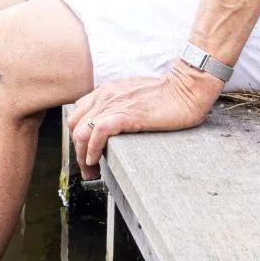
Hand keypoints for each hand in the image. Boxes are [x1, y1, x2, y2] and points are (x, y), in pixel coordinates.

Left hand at [65, 62, 221, 178]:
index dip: (78, 137)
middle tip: (88, 168)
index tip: (85, 154)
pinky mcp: (125, 114)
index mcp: (106, 91)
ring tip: (91, 170)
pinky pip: (98, 133)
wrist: (184, 90)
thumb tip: (116, 126)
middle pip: (75, 125)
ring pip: (81, 130)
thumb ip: (121, 106)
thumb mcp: (134, 97)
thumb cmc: (167, 95)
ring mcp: (114, 104)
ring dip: (82, 155)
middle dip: (77, 150)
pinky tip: (96, 160)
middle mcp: (105, 96)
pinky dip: (92, 149)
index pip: (78, 114)